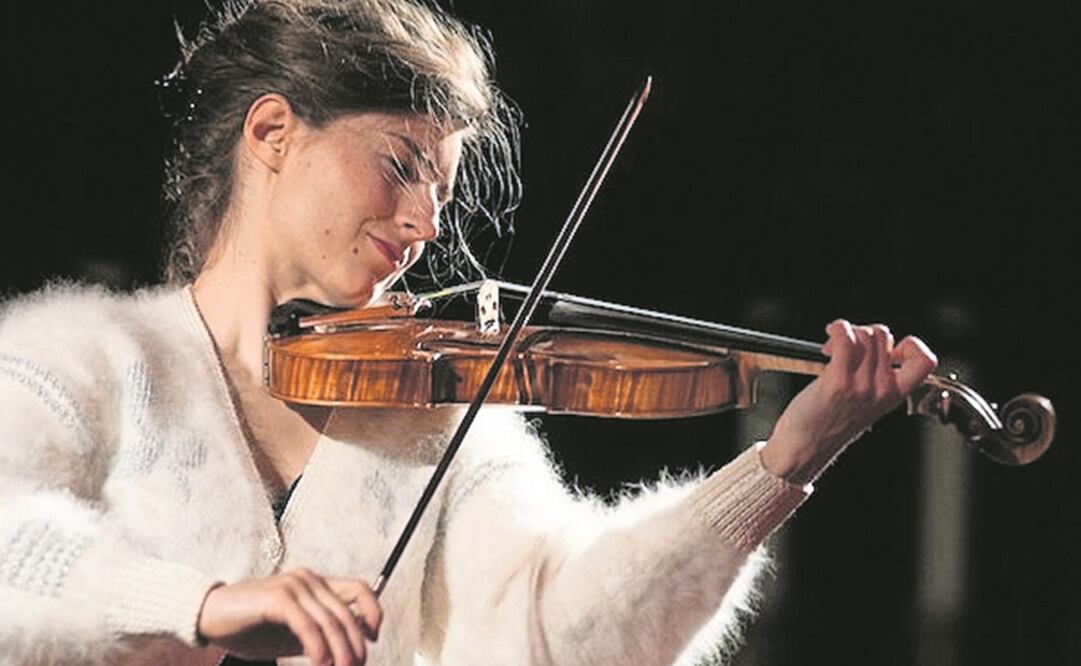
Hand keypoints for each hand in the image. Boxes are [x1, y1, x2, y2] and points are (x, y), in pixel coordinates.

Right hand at [196, 569, 381, 665]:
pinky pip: (307, 625)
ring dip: (341, 650)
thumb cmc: (249, 626)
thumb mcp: (291, 633)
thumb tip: (349, 648)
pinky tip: (321, 663)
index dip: (373, 612)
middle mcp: (309, 579)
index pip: (359, 589)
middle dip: (356, 644)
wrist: (208, 616)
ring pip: (330, 620)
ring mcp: (294, 586)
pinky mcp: (278, 598)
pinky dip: (318, 647)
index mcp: (315, 583)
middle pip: (348, 611)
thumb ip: (319, 634)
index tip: (374, 638)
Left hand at [761, 319, 937, 484]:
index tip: (889, 349)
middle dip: (862, 332)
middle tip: (845, 348)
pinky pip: (845, 338)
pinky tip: (827, 345)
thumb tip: (870, 341)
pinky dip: (836, 330)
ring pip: (864, 334)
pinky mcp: (838, 381)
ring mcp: (862, 386)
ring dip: (845, 333)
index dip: (910, 345)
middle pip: (883, 335)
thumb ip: (876, 377)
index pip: (926, 361)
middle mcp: (882, 389)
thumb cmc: (827, 424)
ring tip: (831, 350)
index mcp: (894, 395)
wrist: (805, 449)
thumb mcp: (866, 403)